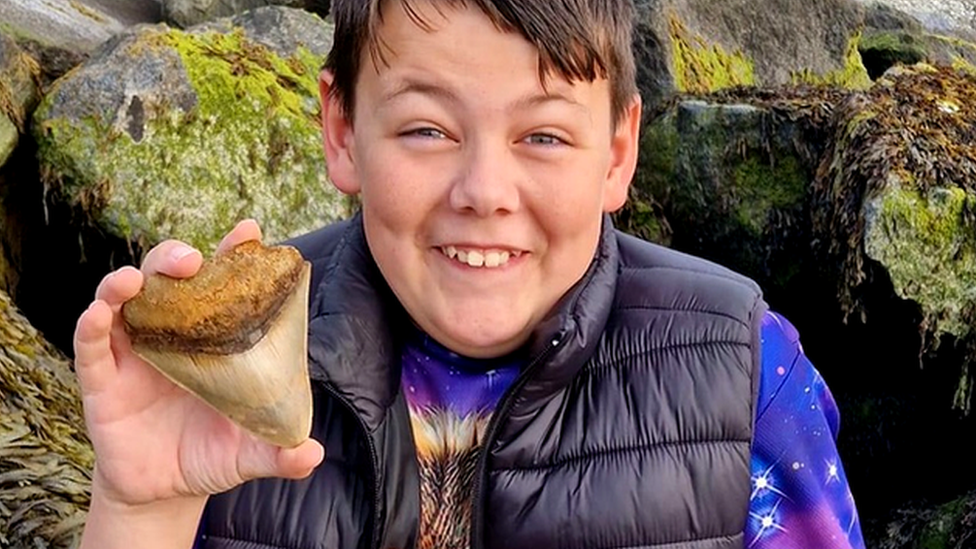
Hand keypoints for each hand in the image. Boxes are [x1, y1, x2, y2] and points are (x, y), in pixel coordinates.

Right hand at [73, 219, 323, 509]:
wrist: (165, 492)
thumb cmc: (212, 454)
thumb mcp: (250, 452)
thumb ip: (280, 451)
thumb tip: (312, 454)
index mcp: (214, 338)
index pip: (222, 284)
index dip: (234, 255)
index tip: (249, 231)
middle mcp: (173, 334)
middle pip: (169, 279)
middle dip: (176, 257)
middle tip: (192, 260)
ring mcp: (136, 352)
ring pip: (124, 299)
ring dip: (126, 281)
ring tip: (135, 279)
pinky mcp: (103, 379)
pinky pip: (93, 344)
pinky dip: (93, 324)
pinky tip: (100, 313)